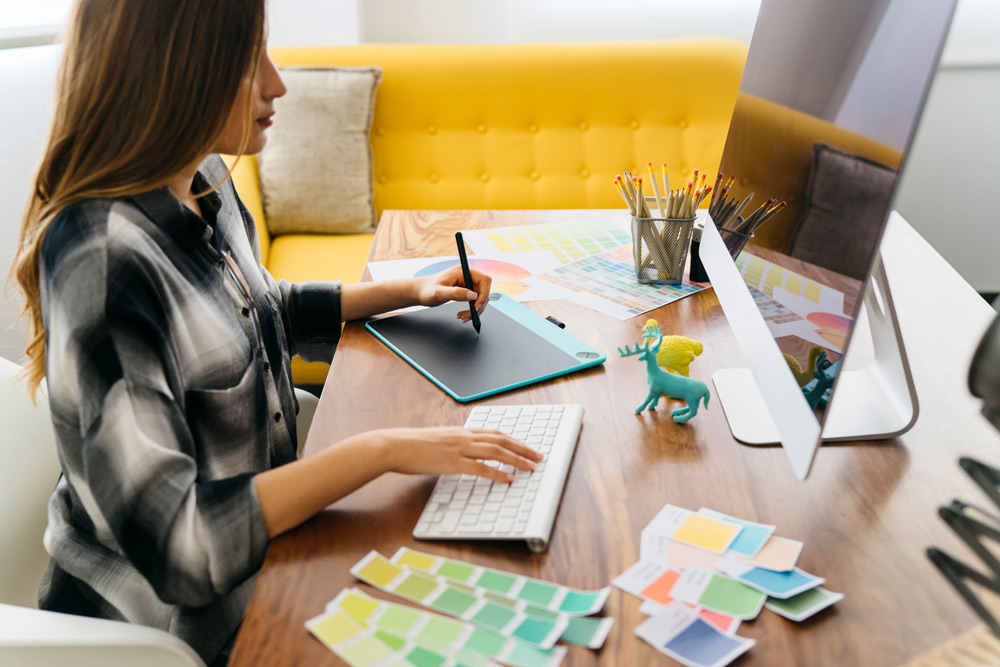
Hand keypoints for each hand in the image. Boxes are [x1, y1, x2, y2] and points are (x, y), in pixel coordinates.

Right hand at [375, 426, 541, 482]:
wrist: (394, 445)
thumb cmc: (410, 445)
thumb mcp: (436, 441)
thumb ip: (451, 445)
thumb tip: (460, 453)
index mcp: (460, 431)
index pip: (494, 432)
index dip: (513, 439)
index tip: (525, 445)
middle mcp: (464, 437)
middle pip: (501, 440)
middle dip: (523, 448)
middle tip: (538, 456)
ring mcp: (459, 449)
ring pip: (496, 451)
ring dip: (517, 459)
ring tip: (531, 467)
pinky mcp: (453, 463)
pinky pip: (482, 469)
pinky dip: (498, 474)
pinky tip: (509, 479)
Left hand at [413, 265, 491, 322]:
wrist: (420, 292)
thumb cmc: (427, 290)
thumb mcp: (439, 293)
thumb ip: (456, 293)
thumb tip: (473, 296)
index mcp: (463, 272)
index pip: (484, 280)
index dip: (484, 294)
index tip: (476, 306)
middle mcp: (468, 276)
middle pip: (484, 291)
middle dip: (479, 305)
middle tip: (468, 316)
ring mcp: (467, 283)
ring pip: (481, 298)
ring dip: (475, 310)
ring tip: (463, 317)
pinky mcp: (466, 290)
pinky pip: (475, 301)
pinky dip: (471, 310)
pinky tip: (462, 315)